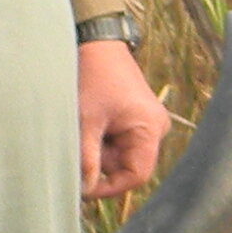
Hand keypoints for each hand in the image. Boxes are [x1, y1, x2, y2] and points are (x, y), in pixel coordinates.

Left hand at [78, 37, 172, 203]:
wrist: (97, 42)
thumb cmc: (94, 76)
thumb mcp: (86, 120)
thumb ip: (87, 158)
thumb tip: (85, 189)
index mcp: (150, 129)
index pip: (137, 175)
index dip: (110, 187)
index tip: (83, 189)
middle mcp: (155, 128)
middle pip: (127, 165)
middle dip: (100, 163)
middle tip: (76, 149)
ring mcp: (146, 123)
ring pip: (119, 155)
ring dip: (98, 150)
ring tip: (81, 127)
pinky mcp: (135, 118)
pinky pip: (118, 141)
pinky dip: (100, 139)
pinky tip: (89, 122)